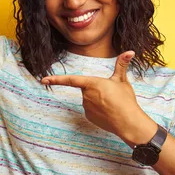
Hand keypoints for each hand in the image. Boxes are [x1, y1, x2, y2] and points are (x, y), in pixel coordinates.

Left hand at [41, 51, 155, 142]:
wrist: (128, 122)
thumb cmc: (125, 100)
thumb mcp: (122, 81)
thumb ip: (121, 65)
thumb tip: (130, 51)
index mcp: (92, 83)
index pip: (70, 80)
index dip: (56, 79)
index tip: (44, 80)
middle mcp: (86, 95)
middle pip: (87, 89)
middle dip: (97, 90)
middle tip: (112, 95)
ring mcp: (86, 107)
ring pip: (89, 99)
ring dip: (98, 100)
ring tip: (112, 104)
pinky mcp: (88, 116)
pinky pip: (91, 109)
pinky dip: (98, 110)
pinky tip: (108, 112)